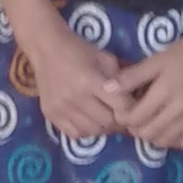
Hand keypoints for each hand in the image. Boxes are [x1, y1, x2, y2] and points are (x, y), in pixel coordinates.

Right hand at [26, 18, 129, 138]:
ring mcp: (61, 109)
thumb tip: (137, 99)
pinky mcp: (51, 115)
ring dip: (103, 127)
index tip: (132, 104)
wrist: (45, 47)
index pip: (121, 106)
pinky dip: (85, 131)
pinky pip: (74, 134)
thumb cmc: (79, 50)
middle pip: (108, 123)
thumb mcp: (105, 58)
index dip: (131, 107)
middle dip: (118, 120)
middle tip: (120, 114)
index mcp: (90, 81)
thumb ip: (121, 79)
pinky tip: (88, 120)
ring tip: (106, 118)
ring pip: (92, 131)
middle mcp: (75, 98)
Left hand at [119, 36, 182, 150]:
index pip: (134, 118)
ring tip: (149, 123)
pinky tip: (169, 130)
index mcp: (163, 93)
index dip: (123, 117)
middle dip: (135, 128)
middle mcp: (178, 110)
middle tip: (135, 117)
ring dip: (152, 136)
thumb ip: (131, 76)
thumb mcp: (155, 60)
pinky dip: (173, 140)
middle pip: (148, 133)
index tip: (123, 110)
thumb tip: (106, 88)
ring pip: (165, 140)